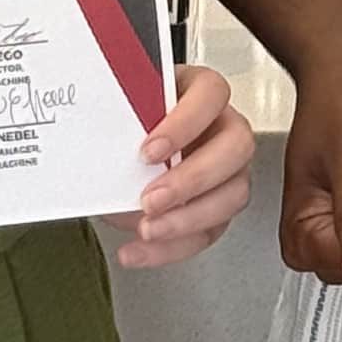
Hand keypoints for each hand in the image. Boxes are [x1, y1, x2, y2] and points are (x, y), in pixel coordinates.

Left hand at [111, 64, 256, 268]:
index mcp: (203, 92)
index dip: (185, 123)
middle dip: (192, 179)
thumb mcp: (127, 111)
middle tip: (151, 198)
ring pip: (233, 195)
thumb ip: (125, 121)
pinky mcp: (219, 207)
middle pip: (236, 148)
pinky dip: (172, 247)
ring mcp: (228, 170)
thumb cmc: (134, 120)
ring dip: (188, 219)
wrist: (130, 147)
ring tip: (148, 229)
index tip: (149, 150)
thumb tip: (105, 151)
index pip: (212, 94)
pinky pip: (209, 231)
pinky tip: (141, 249)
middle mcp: (225, 128)